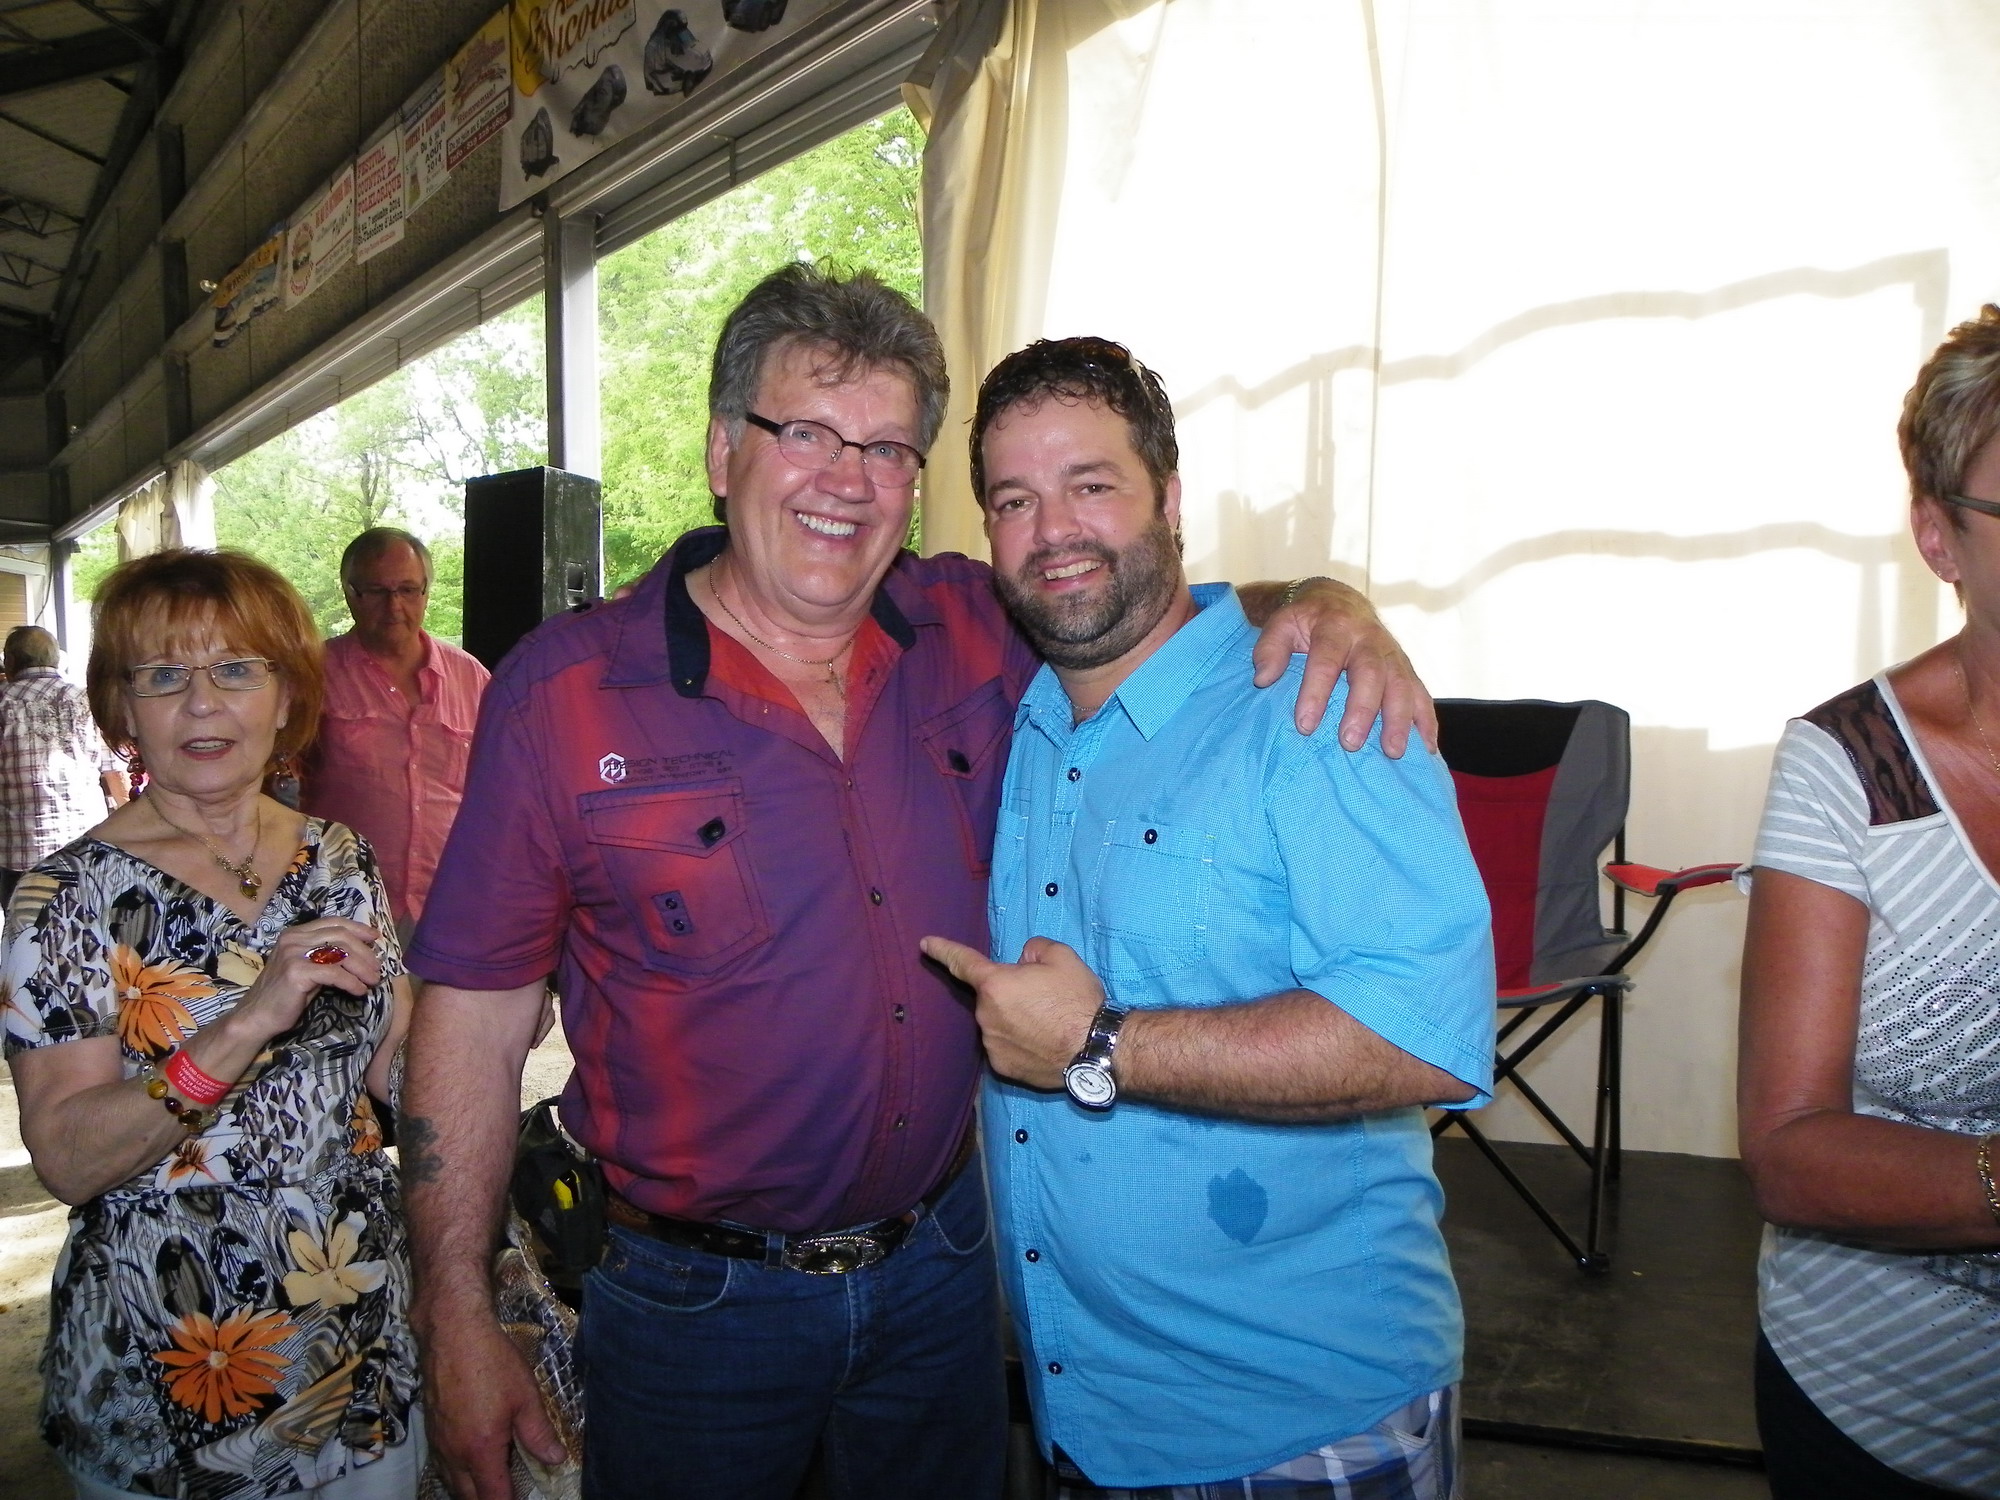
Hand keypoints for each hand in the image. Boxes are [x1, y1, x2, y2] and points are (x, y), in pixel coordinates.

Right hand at [234, 918, 381, 1034]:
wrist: (258, 1016)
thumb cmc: (286, 995)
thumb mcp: (308, 967)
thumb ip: (326, 955)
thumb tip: (362, 952)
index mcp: (296, 933)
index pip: (333, 922)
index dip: (358, 928)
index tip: (376, 938)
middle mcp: (294, 939)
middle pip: (341, 936)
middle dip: (364, 951)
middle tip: (377, 968)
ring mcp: (293, 954)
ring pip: (340, 953)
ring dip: (363, 967)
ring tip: (373, 981)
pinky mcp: (296, 972)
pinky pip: (334, 973)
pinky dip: (351, 982)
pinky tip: (359, 991)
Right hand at [418, 1306, 567, 1499]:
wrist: (452, 1332)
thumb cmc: (492, 1361)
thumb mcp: (526, 1396)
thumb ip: (539, 1433)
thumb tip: (555, 1459)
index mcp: (480, 1450)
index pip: (493, 1496)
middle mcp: (454, 1453)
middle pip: (467, 1495)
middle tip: (508, 1493)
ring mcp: (439, 1442)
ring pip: (452, 1481)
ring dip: (470, 1489)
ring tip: (492, 1482)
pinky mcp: (431, 1427)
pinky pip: (443, 1463)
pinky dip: (457, 1471)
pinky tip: (471, 1459)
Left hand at [921, 935, 1105, 1088]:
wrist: (1095, 1048)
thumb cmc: (1077, 999)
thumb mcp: (1061, 957)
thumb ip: (1034, 949)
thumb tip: (1023, 961)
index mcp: (995, 984)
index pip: (962, 962)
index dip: (943, 950)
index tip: (925, 945)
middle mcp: (985, 1014)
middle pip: (991, 996)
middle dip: (1009, 993)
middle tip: (1043, 999)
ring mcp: (991, 1044)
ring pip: (997, 1022)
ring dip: (1013, 1019)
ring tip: (1047, 1025)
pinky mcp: (1002, 1067)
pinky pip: (1004, 1046)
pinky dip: (1018, 1042)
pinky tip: (1041, 1044)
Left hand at [1249, 578, 1436, 755]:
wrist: (1339, 601)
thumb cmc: (1306, 621)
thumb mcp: (1282, 624)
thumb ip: (1269, 648)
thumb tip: (1263, 678)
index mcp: (1335, 627)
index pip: (1326, 660)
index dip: (1316, 692)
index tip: (1304, 725)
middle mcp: (1368, 639)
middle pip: (1370, 673)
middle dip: (1362, 709)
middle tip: (1350, 743)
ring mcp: (1391, 653)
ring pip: (1401, 684)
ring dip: (1399, 719)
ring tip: (1393, 751)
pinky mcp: (1406, 668)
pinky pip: (1421, 693)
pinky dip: (1426, 720)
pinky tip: (1427, 747)